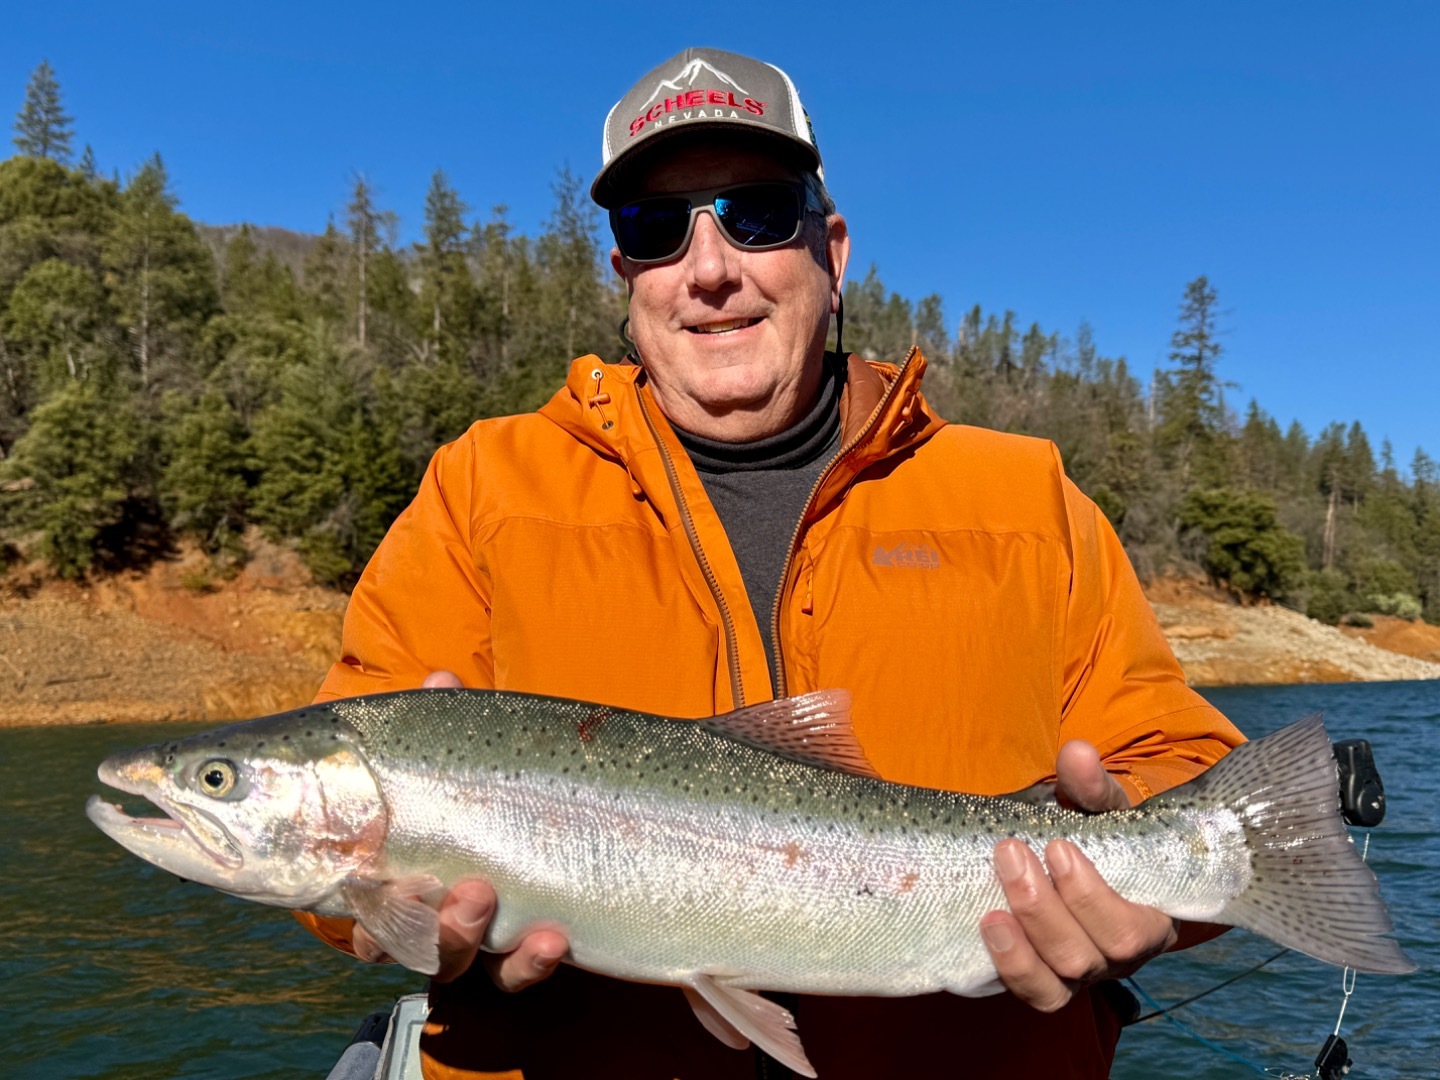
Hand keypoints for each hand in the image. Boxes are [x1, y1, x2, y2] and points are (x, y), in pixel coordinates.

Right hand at [349, 670, 569, 988]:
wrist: (576, 816)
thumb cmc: (492, 780)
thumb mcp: (472, 746)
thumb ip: (453, 718)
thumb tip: (443, 677)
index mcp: (396, 862)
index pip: (357, 894)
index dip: (354, 897)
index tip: (373, 877)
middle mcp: (425, 908)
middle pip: (397, 936)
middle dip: (412, 917)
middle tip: (449, 884)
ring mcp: (472, 935)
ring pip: (450, 960)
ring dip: (460, 935)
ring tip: (485, 897)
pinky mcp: (520, 954)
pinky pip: (515, 977)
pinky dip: (529, 964)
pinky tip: (553, 939)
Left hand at [978, 740, 1177, 1011]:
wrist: (1061, 859)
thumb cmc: (1089, 834)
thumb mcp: (1094, 808)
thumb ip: (1090, 785)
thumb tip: (1076, 753)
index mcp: (1147, 918)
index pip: (1134, 931)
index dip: (1093, 896)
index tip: (1057, 844)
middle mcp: (1119, 957)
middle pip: (1094, 956)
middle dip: (1048, 906)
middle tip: (1011, 852)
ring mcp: (1081, 975)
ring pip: (1064, 977)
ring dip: (1027, 930)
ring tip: (995, 892)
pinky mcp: (1045, 982)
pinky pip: (1035, 992)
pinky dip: (1013, 965)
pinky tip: (989, 926)